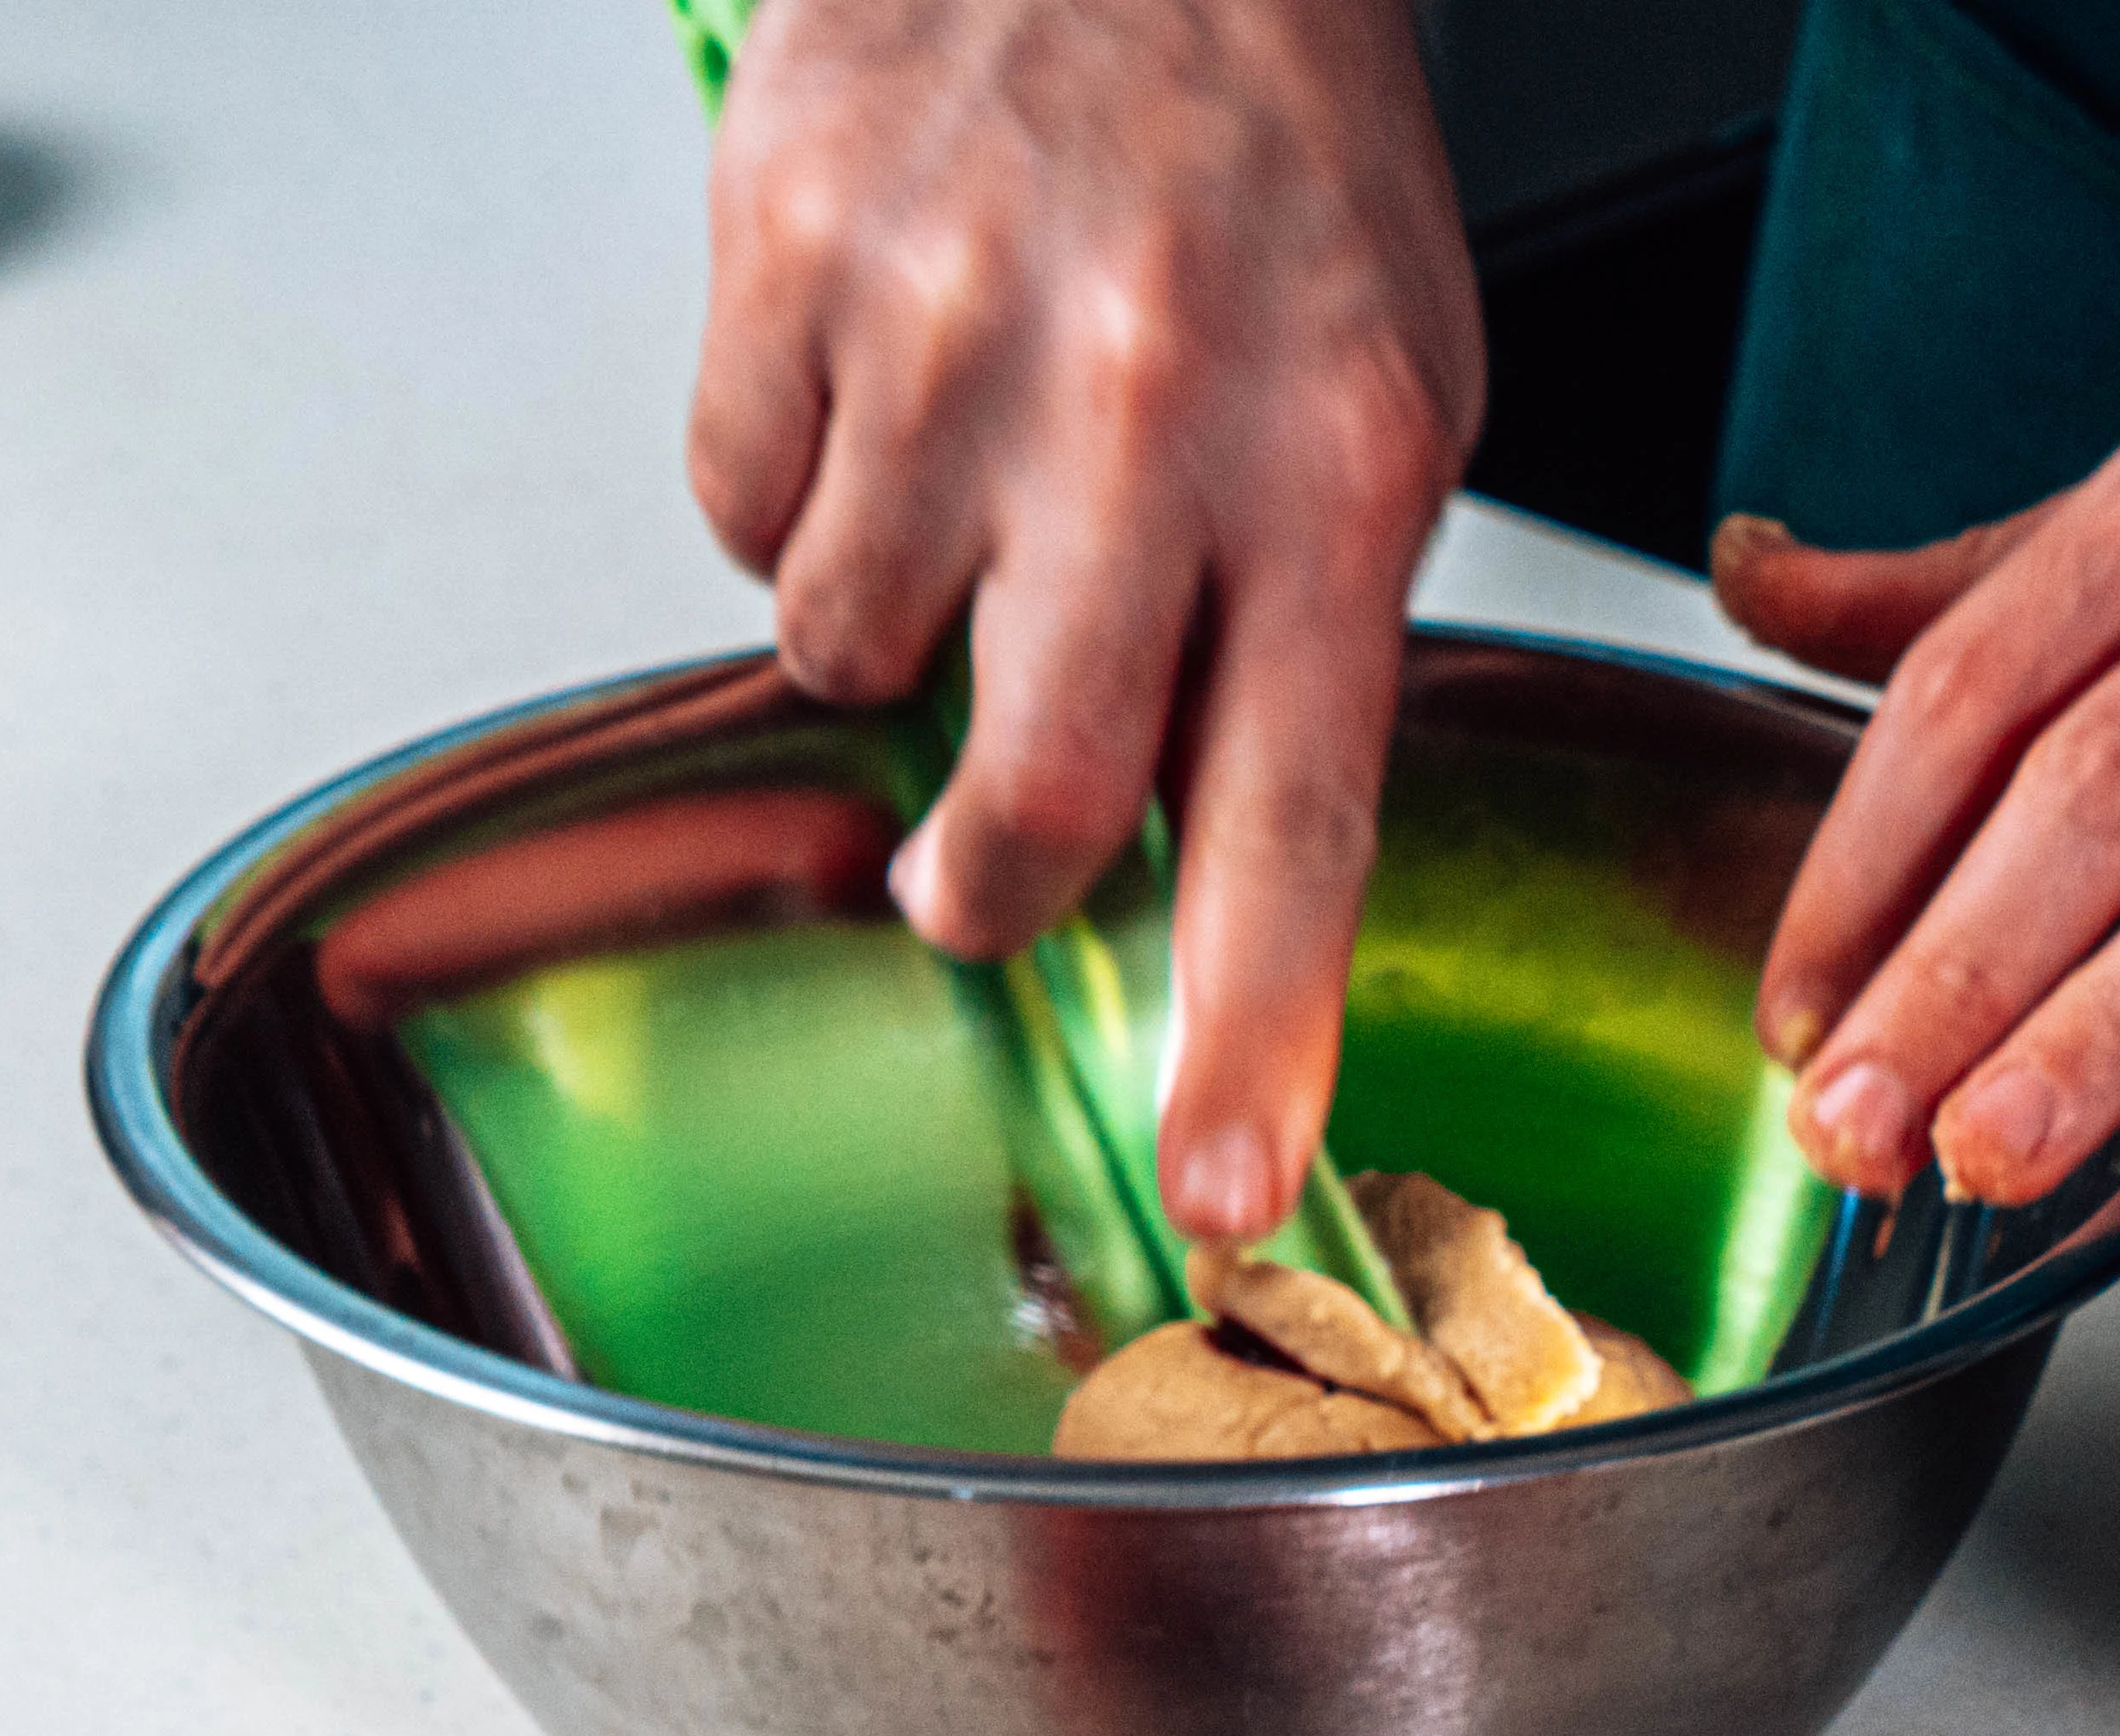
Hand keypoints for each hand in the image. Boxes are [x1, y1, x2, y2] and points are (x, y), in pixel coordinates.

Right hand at [690, 0, 1482, 1240]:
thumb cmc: (1278, 160)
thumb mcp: (1386, 399)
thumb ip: (1301, 633)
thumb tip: (1208, 865)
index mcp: (1335, 467)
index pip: (1294, 816)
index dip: (1251, 1026)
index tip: (1219, 1189)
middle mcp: (1143, 415)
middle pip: (1031, 787)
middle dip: (986, 874)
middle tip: (972, 858)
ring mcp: (951, 340)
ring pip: (843, 651)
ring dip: (884, 631)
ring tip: (962, 487)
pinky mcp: (790, 265)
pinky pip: (733, 504)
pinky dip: (789, 486)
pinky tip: (876, 385)